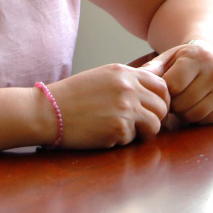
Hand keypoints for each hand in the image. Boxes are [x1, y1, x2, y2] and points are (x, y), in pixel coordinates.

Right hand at [46, 63, 170, 148]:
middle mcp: (128, 87)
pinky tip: (105, 134)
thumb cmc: (72, 96)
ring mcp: (125, 108)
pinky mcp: (119, 128)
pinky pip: (133, 138)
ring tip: (124, 131)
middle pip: (163, 106)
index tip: (152, 109)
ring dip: (143, 131)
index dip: (162, 100)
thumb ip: (127, 81)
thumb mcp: (102, 77)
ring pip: (155, 124)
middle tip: (141, 125)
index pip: (162, 85)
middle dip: (155, 118)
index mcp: (124, 72)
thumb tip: (153, 92)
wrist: (49, 111)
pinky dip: (122, 140)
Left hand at [141, 40, 212, 126]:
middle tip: (174, 98)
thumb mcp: (168, 59)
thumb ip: (152, 69)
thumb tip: (135, 79)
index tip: (165, 89)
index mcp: (198, 57)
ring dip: (184, 113)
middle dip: (173, 104)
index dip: (164, 92)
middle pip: (183, 103)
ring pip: (195, 114)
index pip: (173, 86)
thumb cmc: (184, 60)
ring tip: (183, 101)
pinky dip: (198, 117)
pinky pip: (208, 120)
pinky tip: (197, 104)